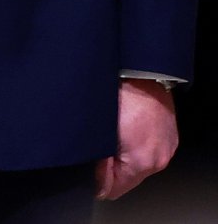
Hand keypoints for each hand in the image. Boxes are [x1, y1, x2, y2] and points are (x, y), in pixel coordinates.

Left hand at [94, 79, 177, 200]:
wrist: (142, 74)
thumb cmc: (119, 95)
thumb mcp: (101, 129)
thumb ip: (100, 159)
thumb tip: (99, 180)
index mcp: (140, 160)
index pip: (116, 188)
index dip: (101, 182)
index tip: (92, 172)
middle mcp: (158, 159)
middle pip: (130, 177)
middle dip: (114, 169)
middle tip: (99, 147)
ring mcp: (166, 148)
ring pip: (140, 164)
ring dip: (126, 155)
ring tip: (115, 134)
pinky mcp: (170, 138)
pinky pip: (151, 150)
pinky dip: (139, 145)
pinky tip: (129, 129)